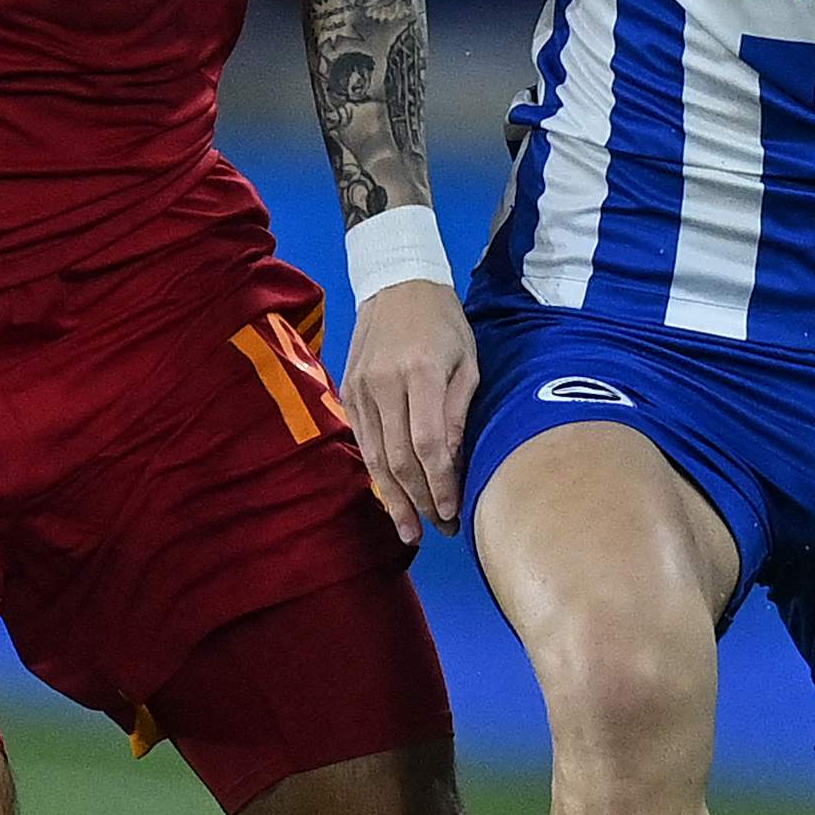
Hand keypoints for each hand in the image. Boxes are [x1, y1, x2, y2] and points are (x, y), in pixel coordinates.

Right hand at [341, 278, 477, 542]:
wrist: (397, 283)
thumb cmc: (443, 323)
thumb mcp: (467, 361)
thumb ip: (459, 411)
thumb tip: (453, 463)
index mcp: (418, 373)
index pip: (427, 444)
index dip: (439, 484)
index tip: (452, 512)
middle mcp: (382, 384)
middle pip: (398, 459)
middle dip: (419, 501)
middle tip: (440, 529)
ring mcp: (359, 389)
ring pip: (374, 457)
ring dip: (394, 499)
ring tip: (410, 531)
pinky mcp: (347, 392)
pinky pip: (363, 442)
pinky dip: (377, 473)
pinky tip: (392, 496)